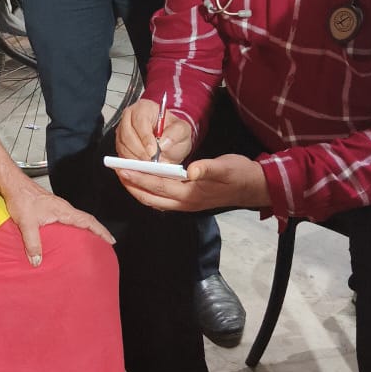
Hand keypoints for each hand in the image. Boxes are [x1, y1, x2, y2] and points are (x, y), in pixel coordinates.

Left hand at [1, 177, 114, 266]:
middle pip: (86, 220)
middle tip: (104, 244)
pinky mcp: (50, 209)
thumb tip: (37, 260)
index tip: (110, 240)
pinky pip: (67, 220)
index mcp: (63, 210)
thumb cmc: (21, 197)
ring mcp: (57, 208)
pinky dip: (74, 227)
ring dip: (86, 229)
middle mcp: (63, 208)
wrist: (13, 185)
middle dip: (97, 232)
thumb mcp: (27, 223)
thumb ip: (32, 243)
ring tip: (89, 242)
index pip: (88, 220)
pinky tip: (67, 236)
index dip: (101, 230)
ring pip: (77, 220)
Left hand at [115, 152, 269, 212]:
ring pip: (155, 200)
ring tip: (124, 177)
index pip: (159, 185)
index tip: (123, 169)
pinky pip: (162, 200)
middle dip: (132, 184)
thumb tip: (191, 170)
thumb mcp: (226, 167)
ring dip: (138, 190)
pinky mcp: (188, 201)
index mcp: (191, 194)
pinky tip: (143, 183)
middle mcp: (185, 202)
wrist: (254, 186)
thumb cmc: (239, 174)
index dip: (140, 177)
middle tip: (116, 171)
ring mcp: (186, 204)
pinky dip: (149, 192)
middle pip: (151, 196)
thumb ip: (208, 168)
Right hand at [116, 98, 192, 163]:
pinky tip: (142, 167)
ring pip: (122, 146)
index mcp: (144, 108)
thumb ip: (176, 133)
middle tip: (150, 162)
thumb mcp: (183, 130)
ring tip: (148, 166)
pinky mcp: (120, 145)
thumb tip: (163, 143)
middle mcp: (130, 117)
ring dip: (135, 158)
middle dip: (139, 151)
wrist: (171, 144)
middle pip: (127, 134)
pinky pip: (121, 155)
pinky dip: (130, 163)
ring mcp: (122, 131)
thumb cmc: (174, 134)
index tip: (153, 151)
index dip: (145, 137)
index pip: (140, 120)